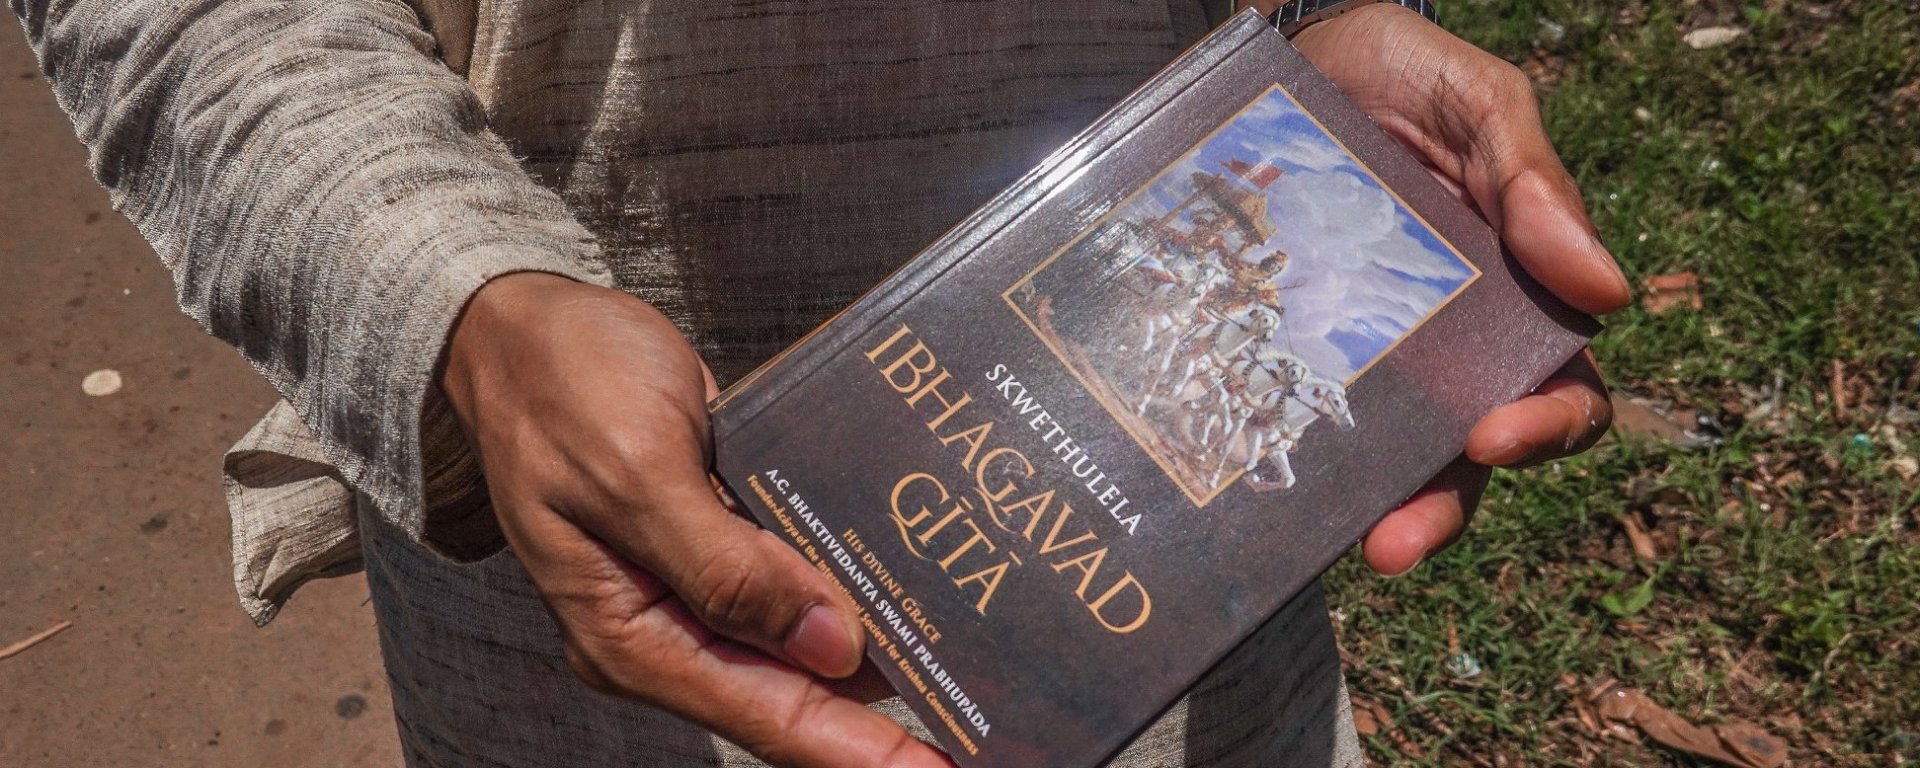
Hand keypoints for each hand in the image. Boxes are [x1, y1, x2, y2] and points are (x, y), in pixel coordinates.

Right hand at [441, 272, 952, 767]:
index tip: (940, 766)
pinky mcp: (720, 539)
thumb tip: (827, 646)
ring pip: (806, 644)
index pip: (766, 715)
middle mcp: (667, 627)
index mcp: (630, 636)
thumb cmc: (558, 384)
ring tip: (976, 676)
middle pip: (795, 698)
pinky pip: (798, 580)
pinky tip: (921, 588)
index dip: (860, 751)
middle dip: (887, 720)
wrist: (521, 320)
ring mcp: (695, 585)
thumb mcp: (636, 471)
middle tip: (983, 727)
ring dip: (884, 656)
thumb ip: (728, 567)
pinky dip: (853, 585)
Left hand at [1283, 3, 1633, 574]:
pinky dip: (1282, 455)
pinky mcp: (1282, 343)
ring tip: (1337, 542)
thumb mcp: (1478, 106)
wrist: (1290, 48)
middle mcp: (1442, 344)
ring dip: (1364, 510)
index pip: (1558, 390)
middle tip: (1396, 541)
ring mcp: (1358, 350)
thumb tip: (1607, 290)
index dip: (1545, 427)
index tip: (1496, 433)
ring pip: (1378, 457)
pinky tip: (1253, 480)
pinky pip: (1287, 411)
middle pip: (1465, 456)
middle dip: (1439, 507)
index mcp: (1515, 299)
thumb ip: (1532, 182)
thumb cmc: (1401, 74)